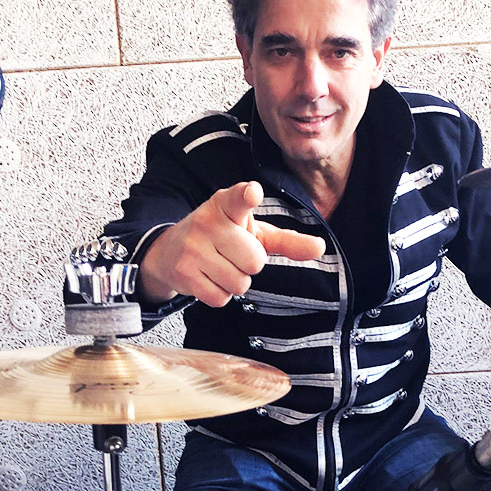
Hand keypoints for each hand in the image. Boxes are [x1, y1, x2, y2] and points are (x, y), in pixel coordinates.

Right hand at [139, 181, 325, 306]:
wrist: (169, 252)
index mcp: (227, 205)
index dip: (247, 196)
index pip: (238, 198)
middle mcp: (208, 221)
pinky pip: (220, 298)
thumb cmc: (222, 239)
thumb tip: (321, 247)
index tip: (252, 192)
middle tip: (232, 255)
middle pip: (255, 262)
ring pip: (239, 283)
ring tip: (219, 266)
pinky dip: (219, 294)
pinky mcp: (183, 272)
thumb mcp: (254, 233)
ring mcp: (193, 247)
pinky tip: (207, 277)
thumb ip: (287, 241)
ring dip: (234, 282)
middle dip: (249, 266)